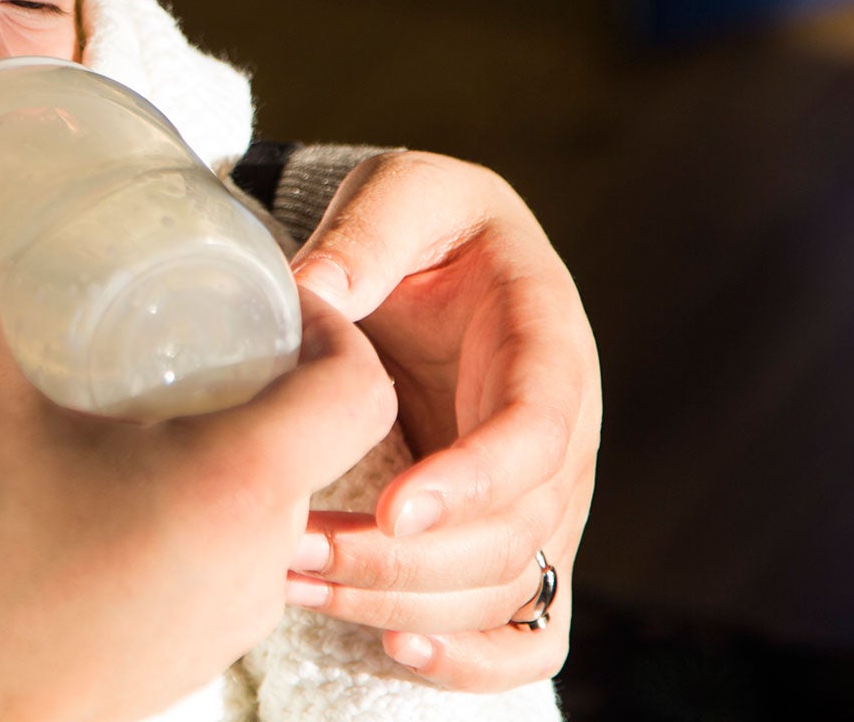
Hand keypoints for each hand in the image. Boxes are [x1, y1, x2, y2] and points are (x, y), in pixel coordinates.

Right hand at [0, 212, 396, 721]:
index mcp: (236, 484)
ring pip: (262, 518)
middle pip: (313, 453)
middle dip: (266, 385)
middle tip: (193, 335)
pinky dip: (183, 520)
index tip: (279, 295)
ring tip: (138, 410)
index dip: (336, 326)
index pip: (359, 390)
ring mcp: (216, 627)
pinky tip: (96, 496)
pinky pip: (213, 571)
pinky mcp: (171, 666)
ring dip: (222, 458)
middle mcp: (252, 563)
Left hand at [282, 151, 600, 691]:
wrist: (431, 253)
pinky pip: (526, 629)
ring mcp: (539, 497)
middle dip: (404, 558)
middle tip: (294, 549)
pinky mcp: (508, 537)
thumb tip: (309, 292)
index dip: (474, 481)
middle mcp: (560, 436)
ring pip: (504, 589)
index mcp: (549, 347)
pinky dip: (475, 659)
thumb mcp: (402, 194)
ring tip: (297, 583)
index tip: (394, 510)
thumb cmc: (421, 220)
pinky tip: (395, 649)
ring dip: (404, 604)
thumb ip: (368, 234)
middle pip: (513, 533)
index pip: (536, 433)